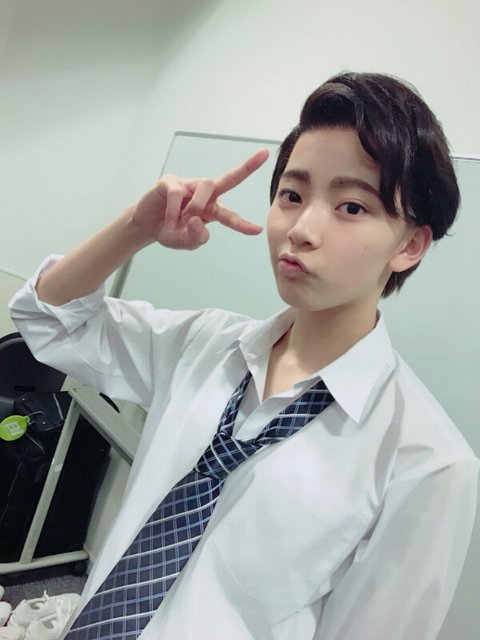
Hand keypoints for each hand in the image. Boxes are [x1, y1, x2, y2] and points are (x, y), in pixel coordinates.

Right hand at [130, 149, 269, 249]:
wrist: (146, 225)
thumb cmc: (170, 230)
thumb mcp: (186, 242)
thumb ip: (197, 237)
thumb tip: (199, 221)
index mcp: (212, 210)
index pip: (230, 215)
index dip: (243, 224)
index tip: (258, 230)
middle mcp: (204, 195)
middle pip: (229, 179)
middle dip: (247, 167)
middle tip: (264, 154)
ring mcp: (188, 185)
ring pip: (206, 187)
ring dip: (198, 206)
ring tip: (185, 219)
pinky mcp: (171, 181)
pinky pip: (177, 194)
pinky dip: (173, 211)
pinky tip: (169, 222)